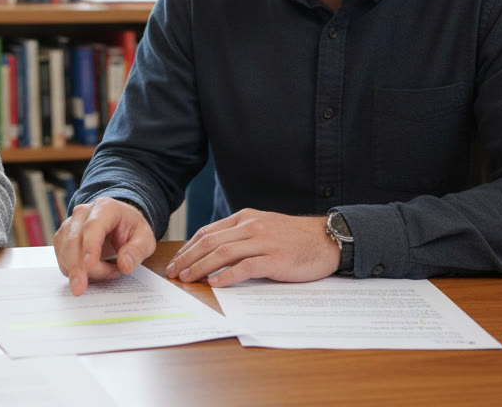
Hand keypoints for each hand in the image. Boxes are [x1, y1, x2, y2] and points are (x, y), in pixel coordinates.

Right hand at [53, 197, 156, 295]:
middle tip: (80, 289)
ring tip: (109, 271)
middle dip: (77, 267)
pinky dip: (76, 271)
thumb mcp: (145, 239)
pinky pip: (63, 259)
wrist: (120, 222)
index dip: (90, 246)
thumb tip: (124, 264)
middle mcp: (82, 213)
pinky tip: (95, 271)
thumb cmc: (131, 229)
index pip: (93, 227)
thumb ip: (137, 251)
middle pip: (73, 242)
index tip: (89, 265)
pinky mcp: (62, 238)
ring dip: (83, 271)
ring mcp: (69, 225)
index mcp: (105, 208)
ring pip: (66, 253)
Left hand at [163, 209, 339, 287]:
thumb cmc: (294, 238)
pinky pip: (245, 267)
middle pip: (210, 242)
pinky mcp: (275, 259)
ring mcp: (263, 242)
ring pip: (223, 253)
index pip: (207, 231)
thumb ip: (240, 235)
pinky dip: (227, 276)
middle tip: (173, 273)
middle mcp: (251, 226)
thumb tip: (212, 252)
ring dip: (201, 267)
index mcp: (245, 218)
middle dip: (187, 258)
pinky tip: (215, 284)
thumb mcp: (263, 227)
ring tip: (188, 279)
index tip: (175, 261)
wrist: (327, 239)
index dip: (188, 247)